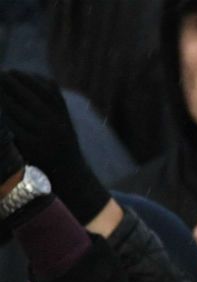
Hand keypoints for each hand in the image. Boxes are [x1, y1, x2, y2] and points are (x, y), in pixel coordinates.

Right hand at [0, 72, 108, 221]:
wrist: (71, 175)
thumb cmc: (37, 169)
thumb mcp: (20, 156)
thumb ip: (9, 133)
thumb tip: (3, 113)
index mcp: (33, 144)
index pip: (10, 114)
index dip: (1, 101)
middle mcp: (49, 132)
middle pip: (25, 102)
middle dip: (9, 87)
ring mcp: (61, 123)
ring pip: (41, 95)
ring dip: (24, 81)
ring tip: (8, 73)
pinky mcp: (67, 118)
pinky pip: (54, 95)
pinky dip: (41, 84)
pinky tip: (28, 77)